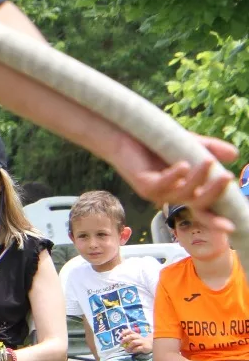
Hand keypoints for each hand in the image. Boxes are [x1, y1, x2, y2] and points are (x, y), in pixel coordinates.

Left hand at [105, 134, 237, 231]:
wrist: (125, 133)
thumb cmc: (157, 142)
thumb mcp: (188, 144)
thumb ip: (210, 149)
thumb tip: (235, 155)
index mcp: (186, 189)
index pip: (205, 208)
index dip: (217, 220)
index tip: (232, 227)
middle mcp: (173, 195)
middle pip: (199, 202)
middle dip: (215, 192)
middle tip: (227, 177)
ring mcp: (158, 193)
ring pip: (183, 194)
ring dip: (198, 178)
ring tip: (208, 161)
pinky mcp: (143, 186)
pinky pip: (162, 185)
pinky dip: (174, 176)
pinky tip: (183, 165)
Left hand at [121, 330, 152, 354]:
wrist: (151, 344)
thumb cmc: (140, 342)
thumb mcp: (135, 339)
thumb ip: (129, 339)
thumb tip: (121, 342)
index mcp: (135, 334)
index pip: (129, 331)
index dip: (124, 332)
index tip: (120, 336)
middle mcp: (138, 337)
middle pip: (131, 336)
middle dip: (125, 340)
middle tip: (121, 344)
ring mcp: (142, 342)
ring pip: (134, 342)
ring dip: (128, 346)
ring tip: (126, 350)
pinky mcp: (144, 347)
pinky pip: (138, 348)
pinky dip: (134, 350)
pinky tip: (132, 351)